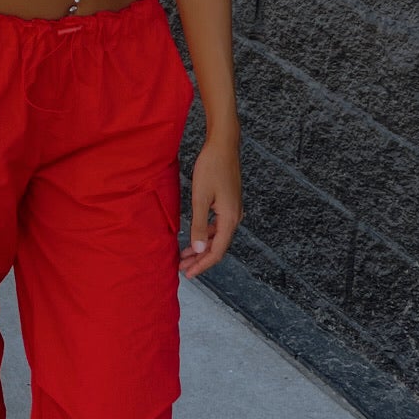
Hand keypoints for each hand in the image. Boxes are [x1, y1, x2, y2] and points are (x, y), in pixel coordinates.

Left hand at [178, 133, 241, 279]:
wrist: (224, 144)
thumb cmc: (211, 167)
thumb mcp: (200, 197)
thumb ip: (199, 224)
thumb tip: (200, 250)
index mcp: (230, 218)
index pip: (217, 251)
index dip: (202, 265)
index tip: (188, 274)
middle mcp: (235, 217)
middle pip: (218, 246)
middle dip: (201, 259)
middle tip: (183, 268)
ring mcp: (233, 210)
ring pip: (218, 236)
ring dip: (202, 247)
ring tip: (185, 255)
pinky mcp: (229, 203)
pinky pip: (218, 225)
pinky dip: (206, 234)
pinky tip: (195, 236)